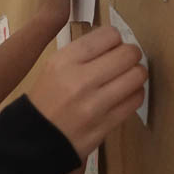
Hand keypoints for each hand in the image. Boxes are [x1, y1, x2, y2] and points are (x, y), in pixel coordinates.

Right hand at [28, 26, 146, 159]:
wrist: (36, 138)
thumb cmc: (47, 99)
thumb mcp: (54, 66)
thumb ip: (84, 52)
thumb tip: (117, 43)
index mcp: (64, 61)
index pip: (109, 35)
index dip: (115, 39)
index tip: (111, 47)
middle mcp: (80, 80)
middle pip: (128, 54)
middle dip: (130, 55)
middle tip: (124, 62)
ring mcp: (95, 104)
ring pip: (137, 76)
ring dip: (136, 74)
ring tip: (126, 78)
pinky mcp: (106, 124)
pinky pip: (136, 99)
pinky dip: (135, 93)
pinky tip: (125, 95)